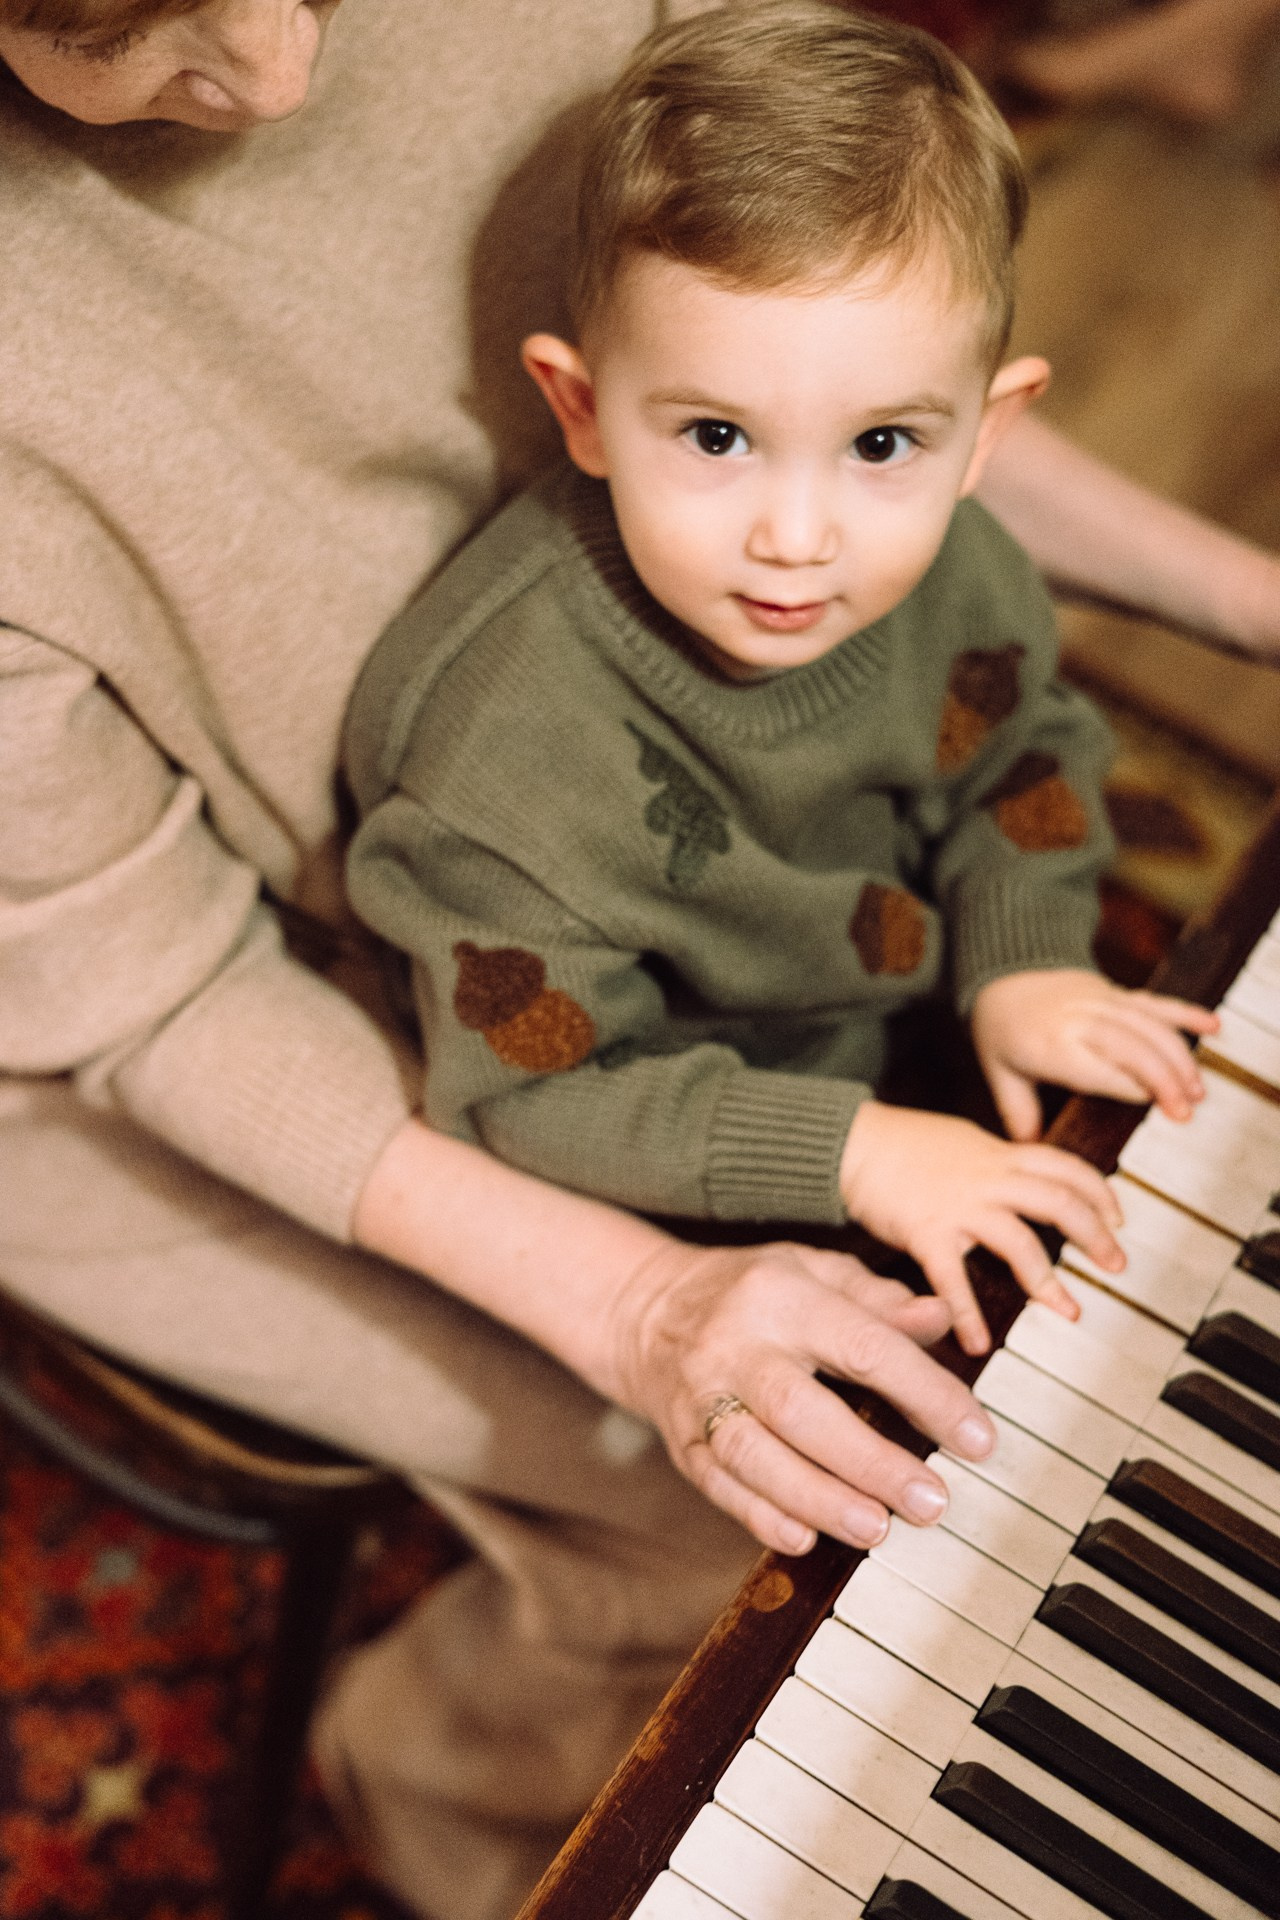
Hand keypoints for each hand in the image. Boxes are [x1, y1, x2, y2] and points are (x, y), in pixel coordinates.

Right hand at [609, 1237, 995, 1556]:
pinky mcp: (684, 1443)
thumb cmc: (751, 1292)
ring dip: (820, 1499)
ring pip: (757, 1457)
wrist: (648, 1313)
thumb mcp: (815, 1271)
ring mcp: (703, 1397)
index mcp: (782, 1295)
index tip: (977, 1438)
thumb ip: (879, 1300)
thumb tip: (942, 1319)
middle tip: (932, 1501)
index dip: (927, 1393)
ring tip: (878, 1529)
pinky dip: (762, 1516)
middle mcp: (736, 1346)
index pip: (864, 1346)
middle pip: (804, 1410)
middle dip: (871, 1463)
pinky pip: (720, 1486)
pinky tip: (806, 1538)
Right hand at [839, 1099, 1123, 1354]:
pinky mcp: (926, 1231)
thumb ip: (995, 1161)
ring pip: (1022, 1241)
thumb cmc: (901, 1142)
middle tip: (1115, 1265)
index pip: (1066, 1167)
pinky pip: (954, 1278)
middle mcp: (988, 1178)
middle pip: (1060, 1202)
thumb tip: (1024, 1173)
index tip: (1117, 1217)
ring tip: (1069, 1311)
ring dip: (1050, 1281)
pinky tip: (977, 1341)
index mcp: (999, 1155)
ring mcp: (959, 1205)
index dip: (1100, 1193)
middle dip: (1096, 1236)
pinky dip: (968, 1313)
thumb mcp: (962, 1139)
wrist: (852, 1142)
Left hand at [972, 968, 1218, 1140]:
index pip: (1097, 1067)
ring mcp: (1101, 1002)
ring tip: (1198, 1090)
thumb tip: (1031, 1152)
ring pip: (1150, 1025)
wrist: (1002, 975)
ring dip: (1180, 1056)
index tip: (1153, 1106)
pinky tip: (1214, 1026)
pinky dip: (1186, 1012)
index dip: (1129, 1085)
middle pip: (1132, 1047)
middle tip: (1186, 1112)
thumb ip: (1018, 1113)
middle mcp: (1080, 1020)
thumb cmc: (1001, 1031)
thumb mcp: (999, 1073)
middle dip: (1164, 1079)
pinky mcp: (1115, 992)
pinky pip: (1155, 1001)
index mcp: (1050, 1045)